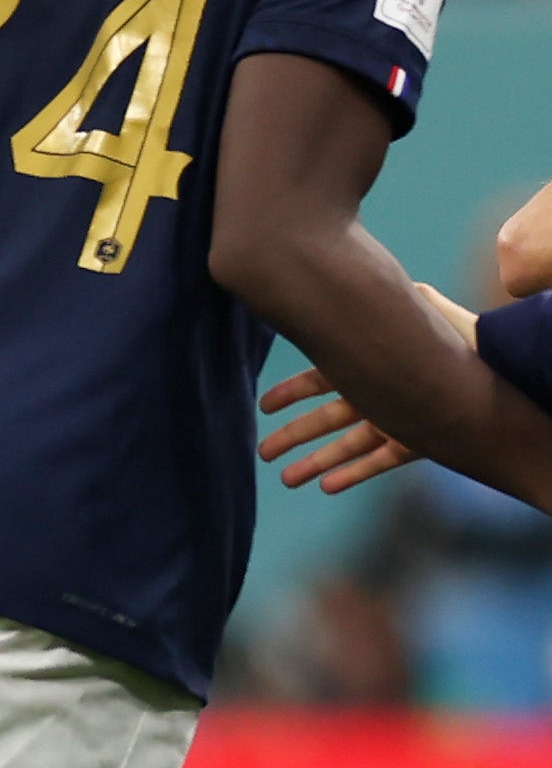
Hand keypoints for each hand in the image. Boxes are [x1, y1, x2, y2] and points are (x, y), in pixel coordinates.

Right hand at [258, 284, 479, 494]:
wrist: (503, 374)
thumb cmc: (466, 341)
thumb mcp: (426, 310)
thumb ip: (393, 298)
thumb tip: (359, 280)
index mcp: (373, 365)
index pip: (320, 381)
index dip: (290, 394)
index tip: (264, 406)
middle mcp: (378, 396)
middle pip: (323, 420)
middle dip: (292, 436)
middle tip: (263, 451)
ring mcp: (394, 422)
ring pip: (344, 447)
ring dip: (314, 462)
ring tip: (287, 479)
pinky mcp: (413, 445)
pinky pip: (376, 463)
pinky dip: (352, 475)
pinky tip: (327, 487)